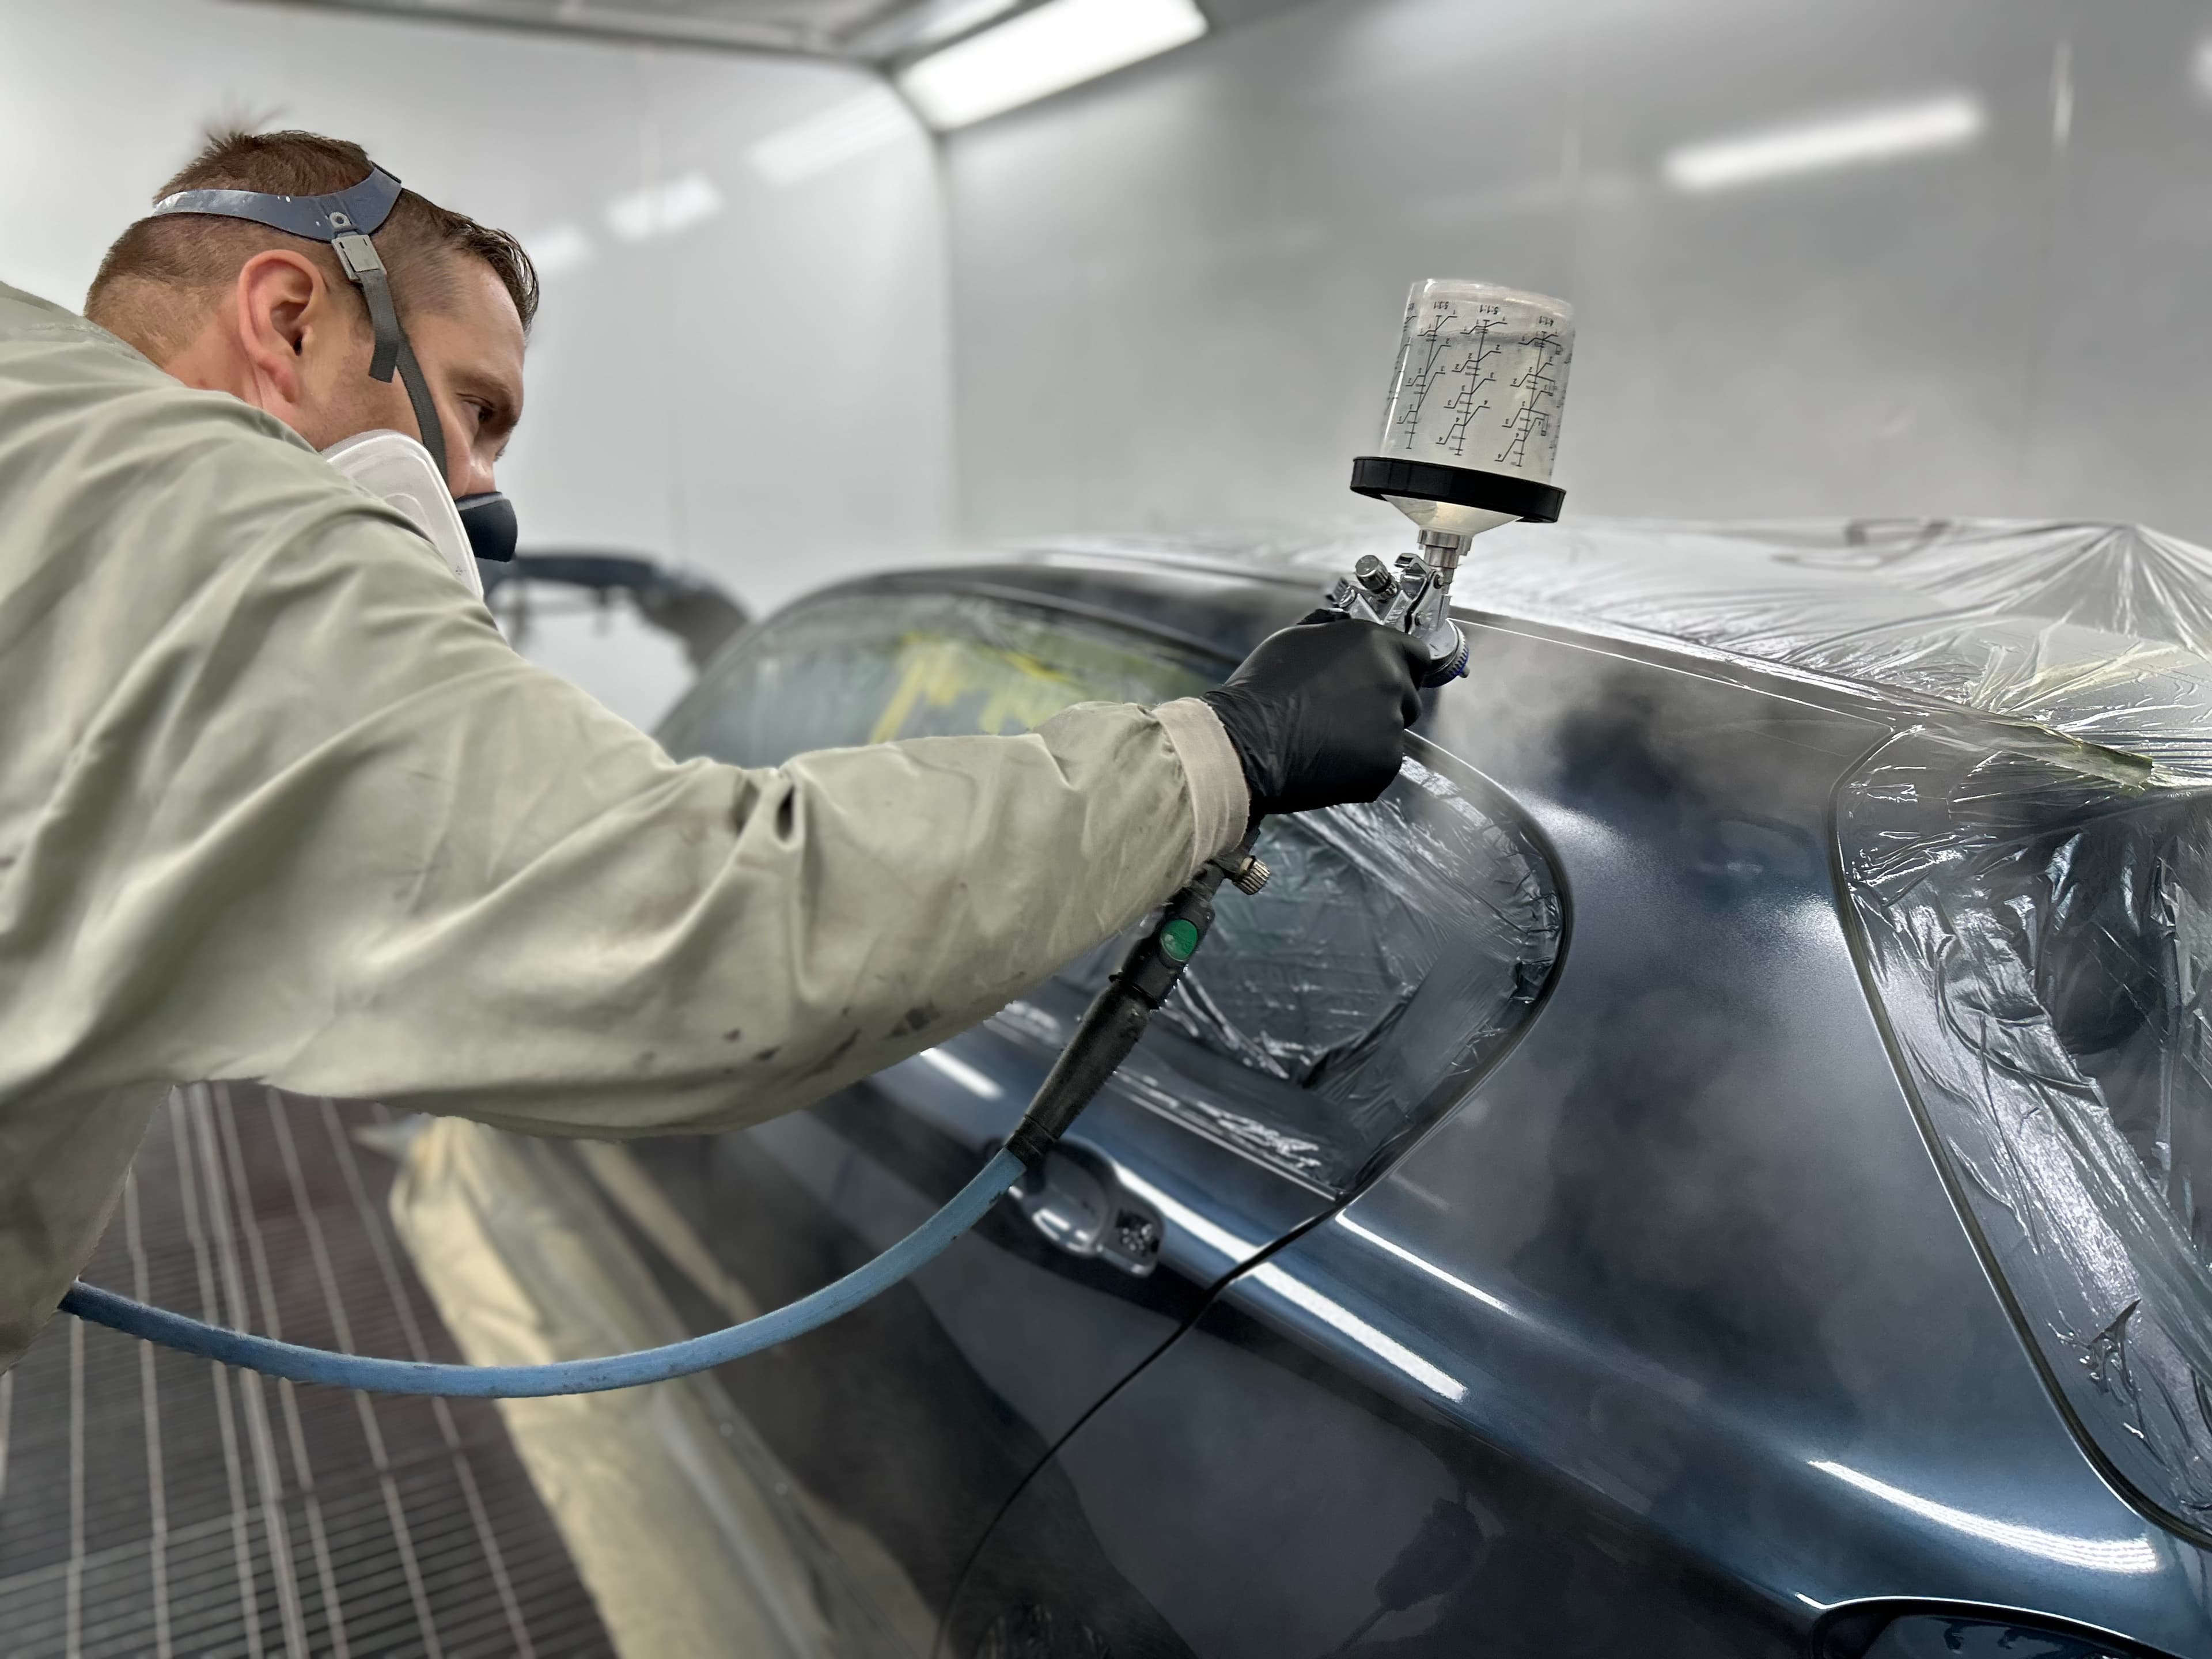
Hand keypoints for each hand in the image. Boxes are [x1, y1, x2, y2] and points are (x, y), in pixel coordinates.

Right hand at [1200, 613, 1428, 815]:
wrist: (1247, 742)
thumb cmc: (1263, 690)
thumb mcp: (1295, 639)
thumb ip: (1334, 633)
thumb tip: (1343, 629)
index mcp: (1374, 643)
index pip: (1417, 653)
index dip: (1402, 666)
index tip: (1391, 677)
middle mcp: (1391, 679)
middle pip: (1408, 693)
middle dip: (1386, 702)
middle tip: (1346, 712)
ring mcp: (1392, 723)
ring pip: (1395, 730)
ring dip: (1373, 734)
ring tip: (1330, 736)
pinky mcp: (1386, 762)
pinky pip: (1383, 762)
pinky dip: (1364, 764)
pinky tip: (1330, 758)